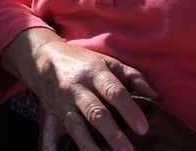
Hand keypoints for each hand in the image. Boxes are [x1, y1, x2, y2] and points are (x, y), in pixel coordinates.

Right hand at [3, 29, 157, 150]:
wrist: (42, 56)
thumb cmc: (83, 62)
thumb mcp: (108, 61)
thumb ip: (133, 77)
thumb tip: (155, 97)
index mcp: (94, 73)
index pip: (113, 91)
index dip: (129, 110)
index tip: (143, 128)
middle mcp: (76, 87)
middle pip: (94, 111)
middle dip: (111, 133)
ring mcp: (61, 101)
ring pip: (74, 124)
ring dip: (88, 143)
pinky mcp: (50, 111)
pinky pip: (49, 128)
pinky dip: (49, 143)